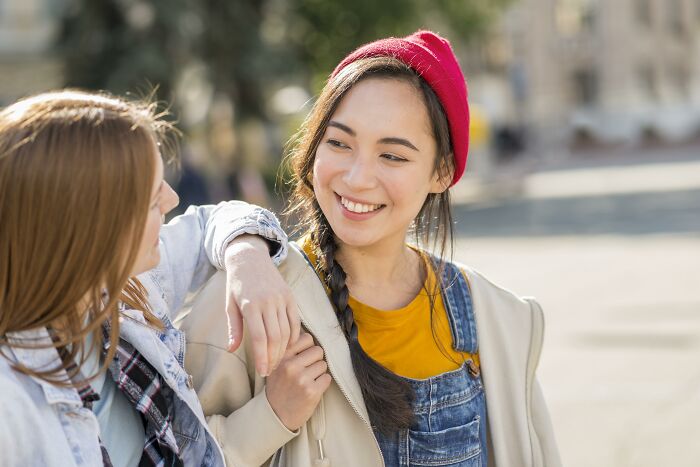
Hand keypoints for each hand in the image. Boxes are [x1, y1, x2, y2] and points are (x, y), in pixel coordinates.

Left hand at [224, 234, 300, 375]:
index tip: (262, 372)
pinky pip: (295, 321)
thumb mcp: (230, 305)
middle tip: (270, 370)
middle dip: (273, 358)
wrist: (250, 259)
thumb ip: (234, 328)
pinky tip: (288, 346)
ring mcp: (281, 299)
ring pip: (287, 331)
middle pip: (275, 338)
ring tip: (277, 360)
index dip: (262, 358)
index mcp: (250, 306)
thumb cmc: (237, 284)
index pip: (260, 338)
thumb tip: (231, 350)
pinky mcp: (290, 297)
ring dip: (283, 349)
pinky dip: (294, 336)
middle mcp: (268, 302)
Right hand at [265, 333, 331, 430]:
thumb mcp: (276, 365)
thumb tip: (309, 336)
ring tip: (308, 381)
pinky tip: (312, 388)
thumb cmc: (279, 387)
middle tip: (307, 371)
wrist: (276, 415)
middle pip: (318, 350)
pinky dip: (323, 383)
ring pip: (323, 364)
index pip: (307, 338)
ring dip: (319, 373)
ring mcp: (301, 379)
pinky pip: (327, 378)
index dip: (308, 348)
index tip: (303, 357)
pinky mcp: (312, 391)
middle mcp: (291, 366)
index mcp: (282, 356)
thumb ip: (289, 350)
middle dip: (315, 360)